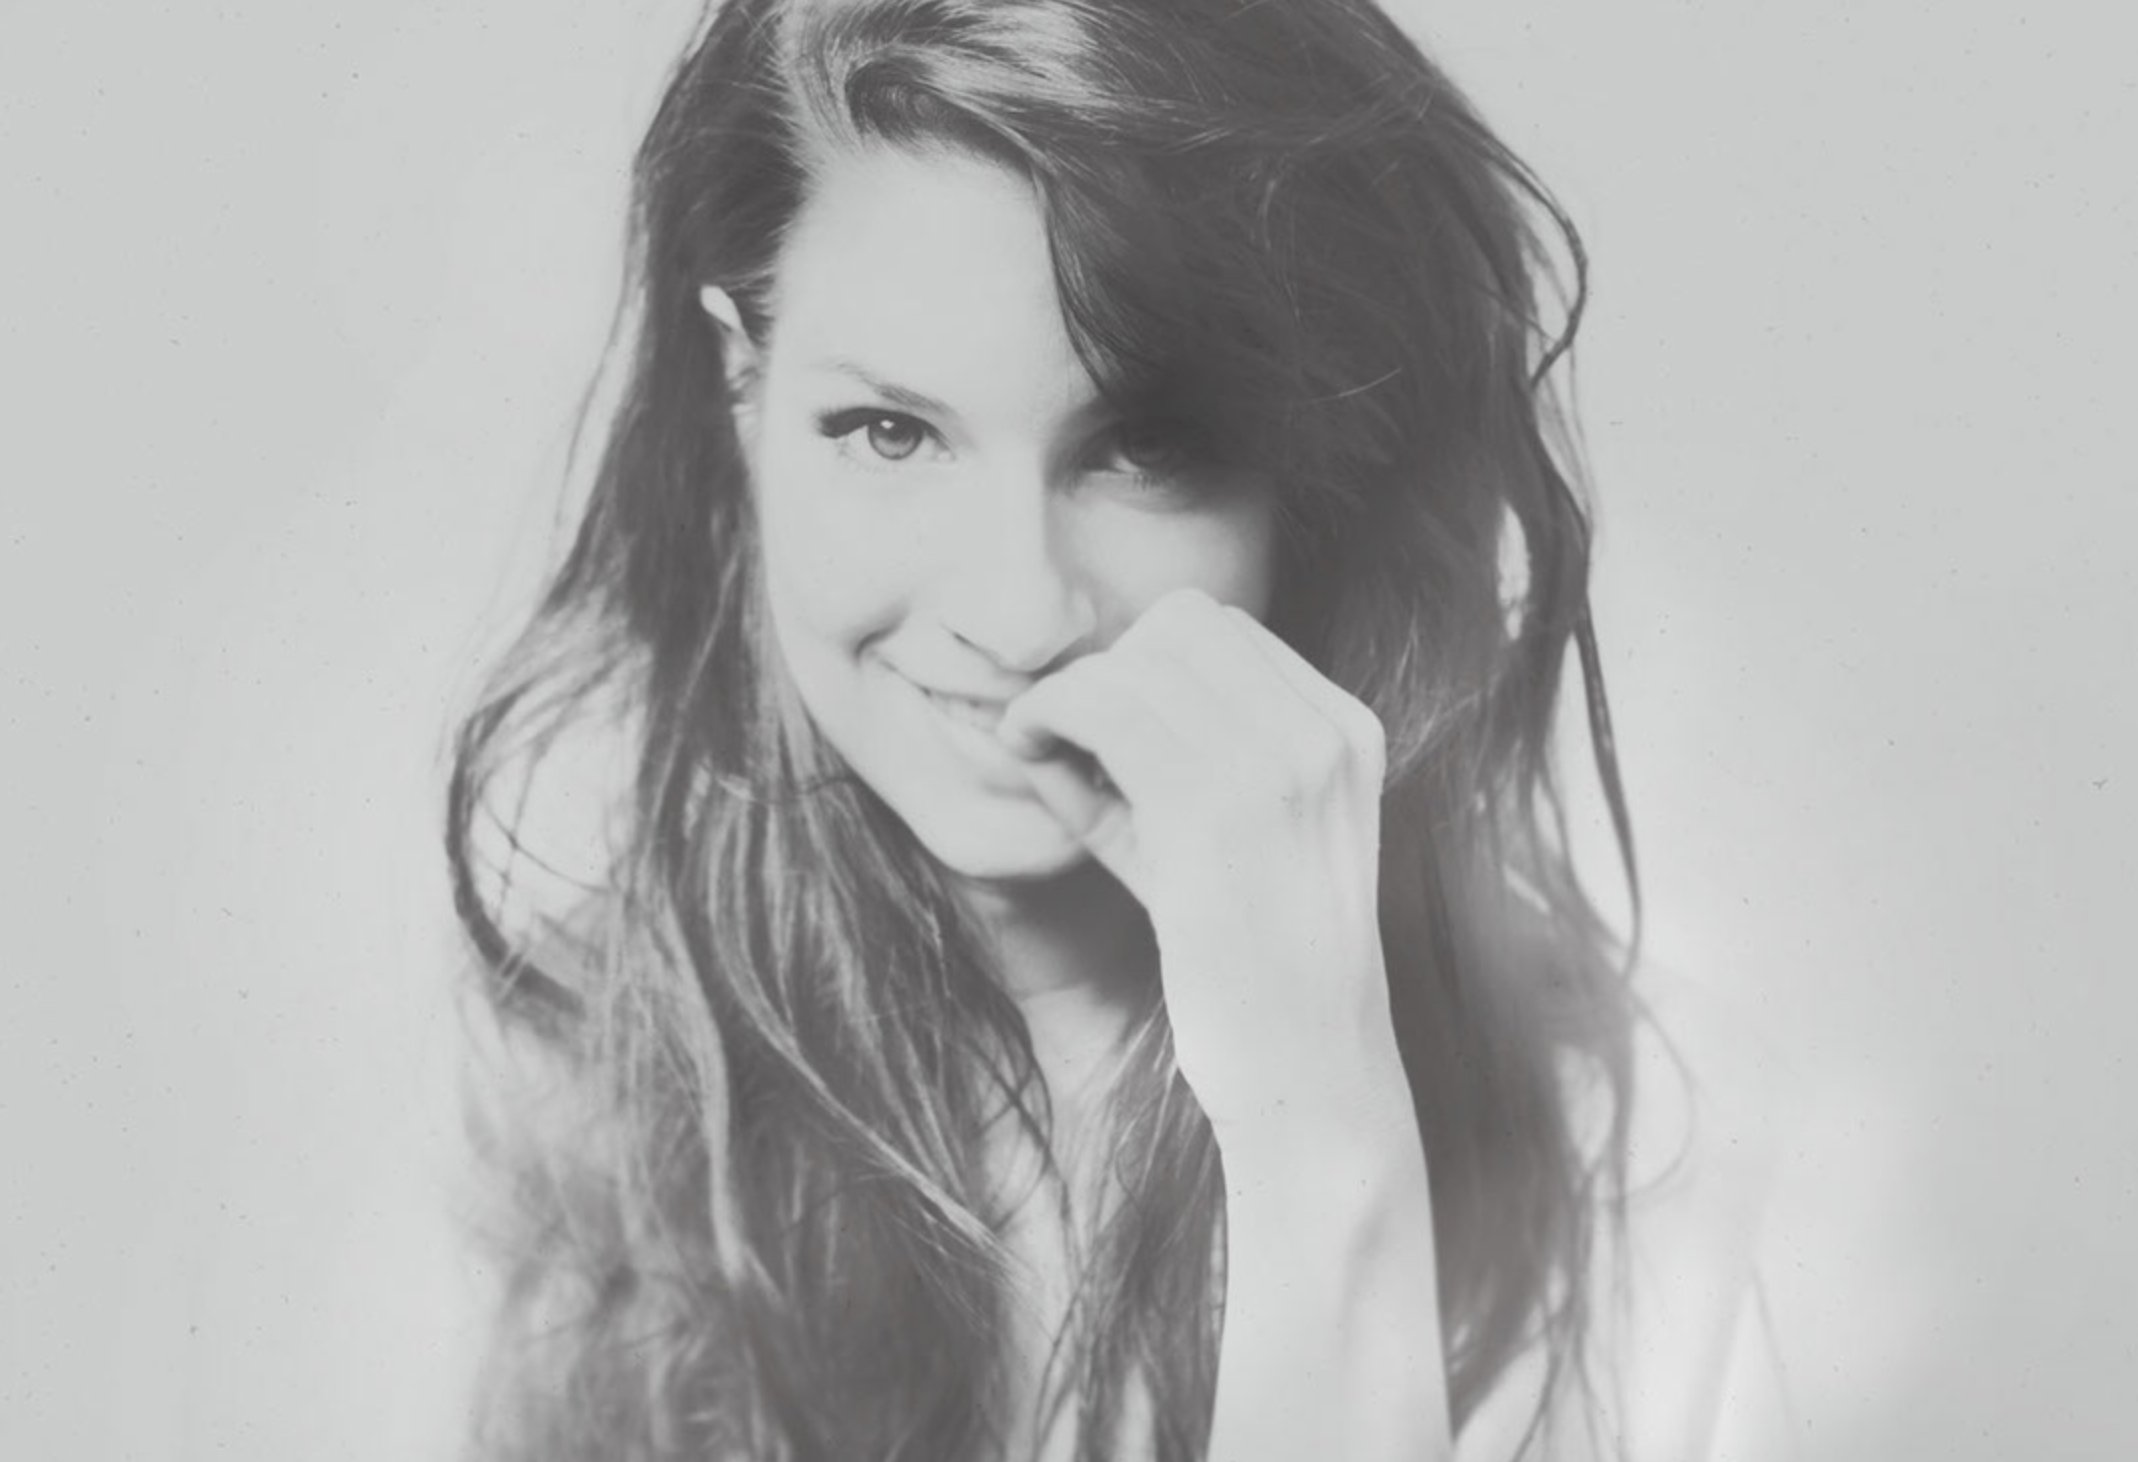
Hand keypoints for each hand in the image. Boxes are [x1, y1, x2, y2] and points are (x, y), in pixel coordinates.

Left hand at [995, 588, 1410, 1142]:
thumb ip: (1160, 765)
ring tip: (1040, 748)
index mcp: (1345, 731)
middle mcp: (1323, 734)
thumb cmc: (1251, 968)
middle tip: (1062, 737)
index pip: (1222, 628)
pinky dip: (1048, 714)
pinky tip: (1027, 752)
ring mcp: (1279, 768)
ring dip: (1067, 693)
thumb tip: (1051, 707)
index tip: (1100, 723)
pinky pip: (1102, 708)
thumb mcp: (1226, 844)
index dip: (1141, 661)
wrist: (1308, 1074)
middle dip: (1106, 668)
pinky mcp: (1214, 812)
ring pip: (1134, 661)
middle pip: (1178, 626)